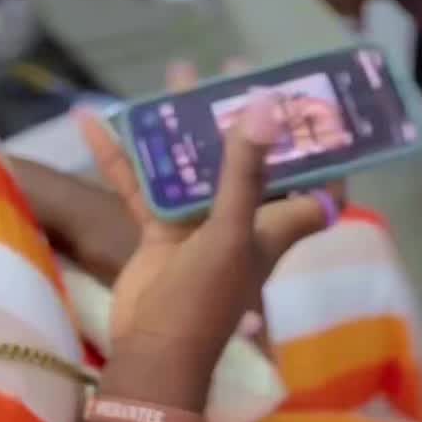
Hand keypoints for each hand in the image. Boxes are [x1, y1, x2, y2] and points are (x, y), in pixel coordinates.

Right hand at [78, 92, 336, 392]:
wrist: (152, 351)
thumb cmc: (206, 298)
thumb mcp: (232, 231)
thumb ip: (246, 171)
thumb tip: (267, 106)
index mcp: (276, 223)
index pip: (317, 184)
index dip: (325, 150)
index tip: (319, 107)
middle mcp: (244, 219)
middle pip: (249, 157)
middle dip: (241, 116)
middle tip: (229, 71)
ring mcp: (200, 223)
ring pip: (195, 163)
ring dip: (183, 126)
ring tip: (174, 74)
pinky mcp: (161, 231)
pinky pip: (142, 186)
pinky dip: (122, 157)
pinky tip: (95, 120)